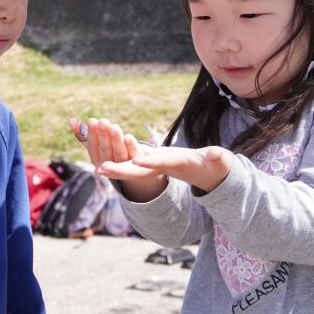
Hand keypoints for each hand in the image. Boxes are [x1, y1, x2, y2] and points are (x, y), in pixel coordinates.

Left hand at [69, 117, 231, 194]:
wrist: (204, 173)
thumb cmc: (214, 167)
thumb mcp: (218, 163)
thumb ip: (217, 159)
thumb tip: (216, 156)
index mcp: (176, 164)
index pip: (161, 164)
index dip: (149, 162)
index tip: (135, 162)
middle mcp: (160, 167)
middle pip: (137, 170)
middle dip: (120, 170)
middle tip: (100, 170)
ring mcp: (153, 164)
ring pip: (128, 162)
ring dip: (113, 159)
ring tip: (96, 161)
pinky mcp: (148, 159)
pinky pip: (127, 154)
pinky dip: (114, 150)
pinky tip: (100, 140)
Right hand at [70, 117, 161, 180]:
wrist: (134, 168)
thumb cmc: (111, 151)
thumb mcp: (98, 144)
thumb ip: (85, 134)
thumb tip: (71, 120)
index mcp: (99, 161)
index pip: (94, 148)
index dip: (92, 135)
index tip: (92, 121)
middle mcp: (111, 166)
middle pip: (106, 151)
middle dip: (104, 136)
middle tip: (102, 121)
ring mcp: (126, 167)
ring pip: (120, 153)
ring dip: (116, 140)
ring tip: (113, 126)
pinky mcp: (139, 164)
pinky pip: (134, 155)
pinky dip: (131, 147)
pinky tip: (128, 137)